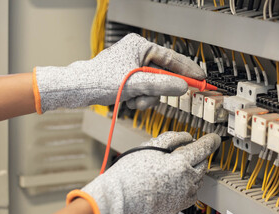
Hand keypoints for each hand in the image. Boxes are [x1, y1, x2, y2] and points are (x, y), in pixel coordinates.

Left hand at [33, 33, 204, 112]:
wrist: (77, 90)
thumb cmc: (99, 80)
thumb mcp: (136, 83)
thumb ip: (162, 84)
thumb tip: (183, 86)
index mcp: (140, 46)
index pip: (172, 58)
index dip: (188, 71)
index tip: (200, 80)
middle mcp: (138, 55)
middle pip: (163, 75)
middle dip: (157, 90)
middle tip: (151, 97)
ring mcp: (134, 68)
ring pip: (155, 86)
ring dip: (147, 98)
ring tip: (134, 101)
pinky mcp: (129, 79)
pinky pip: (145, 91)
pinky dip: (140, 99)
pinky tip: (129, 101)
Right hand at [66, 132, 220, 213]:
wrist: (120, 196)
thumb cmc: (132, 171)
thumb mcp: (152, 145)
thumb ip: (174, 138)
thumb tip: (189, 138)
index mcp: (180, 163)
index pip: (204, 148)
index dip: (211, 140)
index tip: (215, 138)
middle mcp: (186, 180)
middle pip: (203, 163)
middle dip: (198, 156)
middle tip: (184, 152)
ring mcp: (184, 195)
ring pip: (198, 179)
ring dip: (192, 170)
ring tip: (173, 168)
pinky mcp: (179, 205)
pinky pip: (192, 192)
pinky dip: (188, 185)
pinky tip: (173, 181)